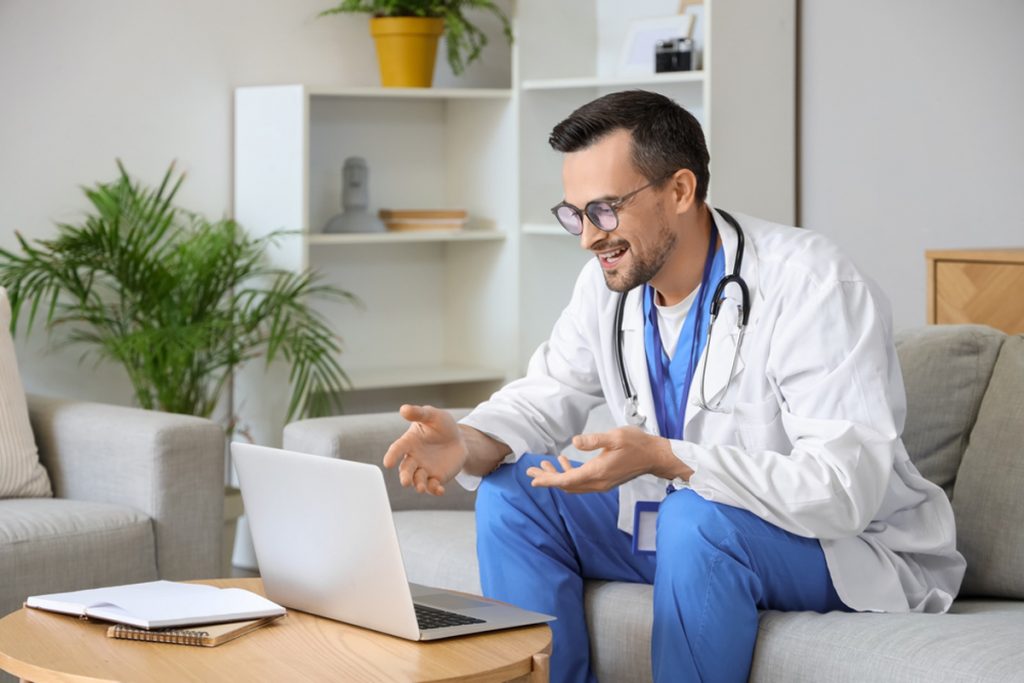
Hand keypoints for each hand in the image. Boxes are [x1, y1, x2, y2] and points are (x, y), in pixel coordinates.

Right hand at [382, 404, 468, 495]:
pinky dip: (434, 490)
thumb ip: (419, 413)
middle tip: (405, 481)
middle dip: (405, 476)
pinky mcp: (435, 478)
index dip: (392, 456)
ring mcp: (424, 470)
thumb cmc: (442, 425)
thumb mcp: (432, 416)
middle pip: (406, 469)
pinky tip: (440, 490)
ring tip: (421, 488)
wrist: (459, 439)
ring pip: (417, 480)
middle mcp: (413, 458)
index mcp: (409, 442)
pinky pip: (432, 487)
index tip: (387, 463)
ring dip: (418, 485)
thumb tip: (404, 409)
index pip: (397, 449)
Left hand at [526, 426, 691, 492]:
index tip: (533, 479)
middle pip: (567, 485)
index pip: (567, 480)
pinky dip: (570, 473)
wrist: (655, 456)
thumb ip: (594, 440)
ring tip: (543, 465)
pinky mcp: (605, 480)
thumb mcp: (615, 437)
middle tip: (530, 471)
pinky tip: (565, 461)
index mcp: (597, 472)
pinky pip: (582, 481)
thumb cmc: (636, 444)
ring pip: (573, 484)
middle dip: (548, 478)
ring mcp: (601, 484)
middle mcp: (597, 482)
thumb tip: (575, 442)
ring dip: (558, 476)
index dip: (548, 480)